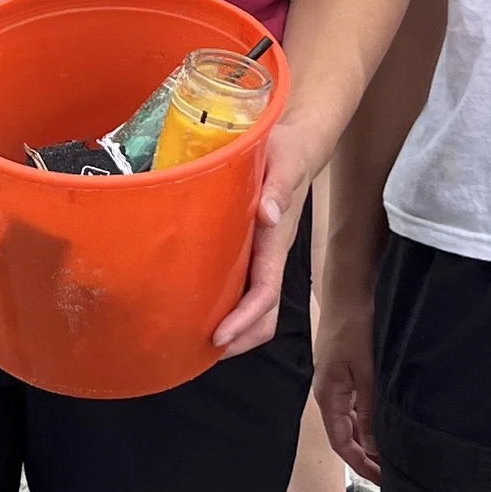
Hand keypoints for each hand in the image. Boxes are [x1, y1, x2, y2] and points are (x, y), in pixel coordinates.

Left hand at [211, 116, 311, 356]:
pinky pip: (240, 285)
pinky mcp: (248, 247)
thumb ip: (279, 186)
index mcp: (276, 242)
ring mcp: (260, 254)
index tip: (219, 337)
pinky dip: (224, 305)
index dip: (244, 320)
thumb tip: (269, 214)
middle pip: (264, 314)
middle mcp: (269, 255)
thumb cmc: (286, 150)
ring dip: (232, 328)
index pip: (265, 293)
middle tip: (200, 352)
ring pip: (253, 305)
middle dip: (240, 339)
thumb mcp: (283, 161)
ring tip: (194, 341)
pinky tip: (195, 306)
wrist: (296, 140)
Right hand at [313, 288, 382, 480]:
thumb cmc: (354, 321)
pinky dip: (371, 418)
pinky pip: (356, 404)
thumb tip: (373, 445)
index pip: (341, 443)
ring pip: (352, 420)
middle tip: (394, 472)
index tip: (383, 480)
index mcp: (328, 395)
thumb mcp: (366, 370)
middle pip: (345, 435)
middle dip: (367, 456)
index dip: (361, 465)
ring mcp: (337, 380)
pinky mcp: (347, 368)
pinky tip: (388, 420)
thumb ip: (369, 408)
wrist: (349, 285)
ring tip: (394, 451)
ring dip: (370, 438)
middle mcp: (330, 391)